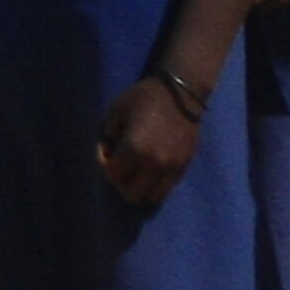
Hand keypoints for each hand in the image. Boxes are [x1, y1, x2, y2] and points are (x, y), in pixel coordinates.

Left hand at [97, 77, 204, 207]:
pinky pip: (168, 187)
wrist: (182, 93)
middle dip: (122, 182)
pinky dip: (157, 183)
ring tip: (138, 170)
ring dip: (142, 186)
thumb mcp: (117, 110)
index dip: (105, 165)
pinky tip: (153, 167)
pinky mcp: (185, 166)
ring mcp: (172, 168)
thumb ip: (108, 135)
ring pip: (152, 196)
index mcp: (134, 149)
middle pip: (132, 194)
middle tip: (121, 165)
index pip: (112, 175)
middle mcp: (153, 164)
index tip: (107, 152)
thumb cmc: (145, 97)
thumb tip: (108, 153)